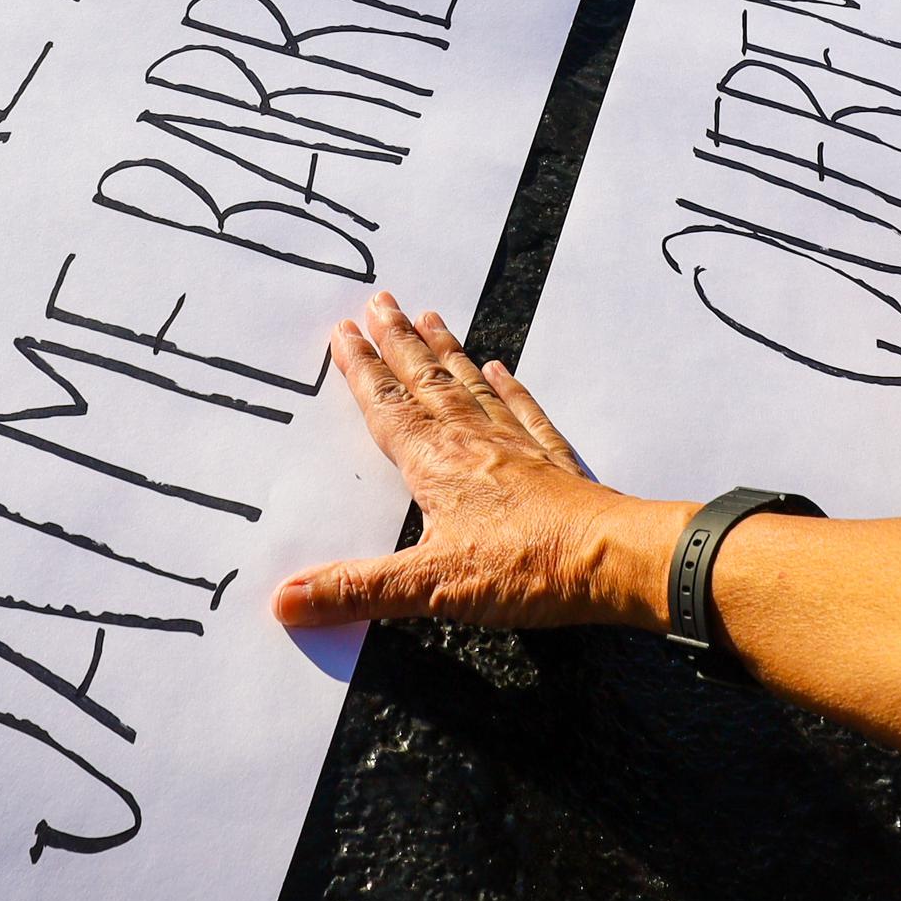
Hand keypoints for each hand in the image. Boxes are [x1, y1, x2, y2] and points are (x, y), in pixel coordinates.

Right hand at [271, 297, 684, 633]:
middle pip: (427, 381)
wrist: (614, 559)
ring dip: (447, 353)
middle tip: (381, 300)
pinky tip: (504, 370)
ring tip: (431, 317)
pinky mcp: (553, 462)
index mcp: (436, 465)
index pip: (388, 409)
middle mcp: (473, 442)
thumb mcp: (432, 586)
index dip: (363, 371)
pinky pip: (525, 411)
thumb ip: (358, 590)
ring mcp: (516, 448)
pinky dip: (511, 388)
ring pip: (472, 387)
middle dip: (400, 342)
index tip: (344, 330)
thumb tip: (286, 599)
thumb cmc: (527, 569)